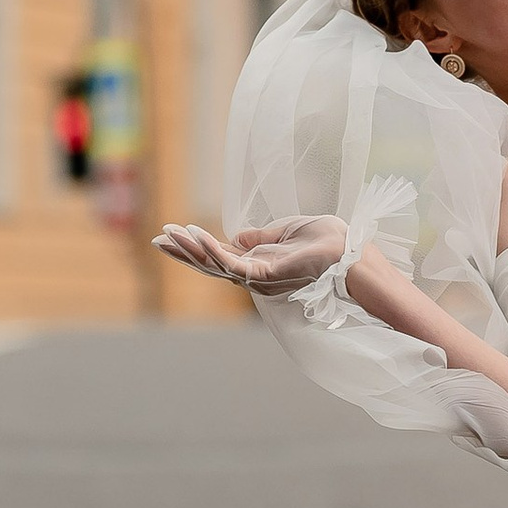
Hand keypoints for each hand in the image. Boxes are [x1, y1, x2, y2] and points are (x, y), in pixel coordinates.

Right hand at [152, 215, 348, 293]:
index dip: (196, 245)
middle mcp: (255, 273)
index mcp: (259, 262)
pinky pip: (232, 263)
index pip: (220, 255)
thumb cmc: (326, 242)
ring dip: (190, 249)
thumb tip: (236, 236)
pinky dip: (212, 249)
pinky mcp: (266, 274)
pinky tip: (195, 235)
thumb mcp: (286, 231)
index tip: (174, 233)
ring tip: (168, 234)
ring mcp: (259, 276)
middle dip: (183, 252)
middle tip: (157, 239)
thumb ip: (260, 237)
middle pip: (210, 264)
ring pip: (215, 265)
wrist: (350, 253)